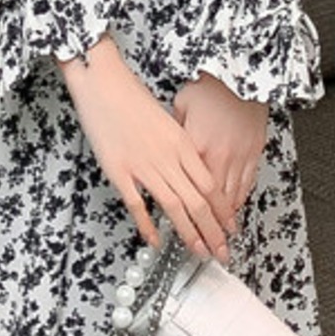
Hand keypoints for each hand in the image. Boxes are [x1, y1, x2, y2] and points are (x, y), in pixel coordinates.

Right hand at [58, 37, 231, 258]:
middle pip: (198, 202)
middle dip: (213, 232)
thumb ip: (181, 146)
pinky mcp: (119, 170)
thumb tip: (193, 170)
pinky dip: (148, 226)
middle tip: (222, 252)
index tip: (230, 228)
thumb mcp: (169, 119)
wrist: (104, 83)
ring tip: (199, 251)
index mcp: (183, 143)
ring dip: (189, 234)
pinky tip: (155, 240)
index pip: (211, 186)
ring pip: (174, 208)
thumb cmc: (133, 97)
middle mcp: (168, 157)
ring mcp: (143, 165)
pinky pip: (137, 205)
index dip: (223, 212)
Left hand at [172, 72, 268, 229]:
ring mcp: (237, 156)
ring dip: (226, 222)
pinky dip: (239, 201)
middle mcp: (218, 157)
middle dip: (211, 232)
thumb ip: (172, 138)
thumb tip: (163, 152)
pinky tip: (235, 213)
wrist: (239, 74)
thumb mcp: (179, 109)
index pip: (187, 194)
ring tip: (224, 241)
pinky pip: (246, 183)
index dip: (187, 219)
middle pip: (210, 204)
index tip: (186, 237)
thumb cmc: (207, 89)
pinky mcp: (252, 151)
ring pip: (230, 197)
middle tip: (211, 253)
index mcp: (194, 149)